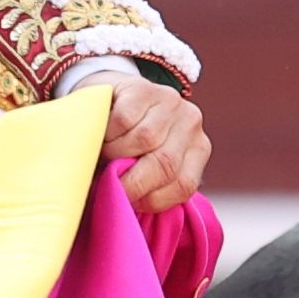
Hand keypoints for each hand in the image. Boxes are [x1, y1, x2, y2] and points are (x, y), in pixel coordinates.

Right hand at [98, 78, 208, 213]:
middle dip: (130, 183)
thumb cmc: (127, 140)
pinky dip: (107, 133)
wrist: (110, 95)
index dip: (151, 200)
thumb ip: (149, 184)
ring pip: (144, 140)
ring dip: (114, 154)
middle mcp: (191, 124)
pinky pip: (124, 119)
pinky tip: (101, 133)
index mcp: (198, 149)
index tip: (126, 203)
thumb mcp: (145, 163)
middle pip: (165, 164)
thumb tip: (126, 209)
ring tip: (101, 156)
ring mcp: (170, 102)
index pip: (183, 185)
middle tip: (104, 187)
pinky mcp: (143, 88)